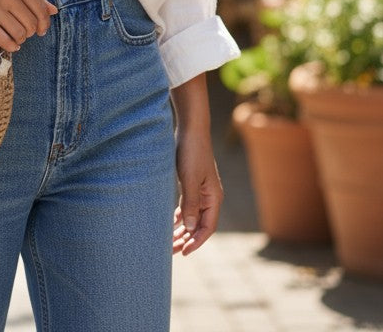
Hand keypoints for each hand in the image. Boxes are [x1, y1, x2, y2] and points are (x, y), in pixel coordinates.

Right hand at [0, 0, 56, 52]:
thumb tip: (53, 10)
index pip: (40, 9)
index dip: (44, 23)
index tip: (42, 30)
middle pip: (31, 24)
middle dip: (31, 32)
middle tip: (24, 33)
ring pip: (19, 34)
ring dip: (20, 39)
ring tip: (15, 37)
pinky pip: (3, 39)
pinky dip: (10, 46)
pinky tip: (9, 44)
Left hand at [172, 129, 222, 255]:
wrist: (191, 129)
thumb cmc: (192, 152)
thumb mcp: (189, 179)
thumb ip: (190, 203)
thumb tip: (189, 228)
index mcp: (213, 198)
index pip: (207, 227)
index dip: (196, 242)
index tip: (183, 252)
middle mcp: (209, 197)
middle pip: (199, 225)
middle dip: (186, 239)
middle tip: (171, 251)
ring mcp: (201, 190)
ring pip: (192, 216)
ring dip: (182, 229)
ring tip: (169, 241)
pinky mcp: (191, 183)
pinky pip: (187, 206)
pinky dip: (180, 216)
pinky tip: (171, 222)